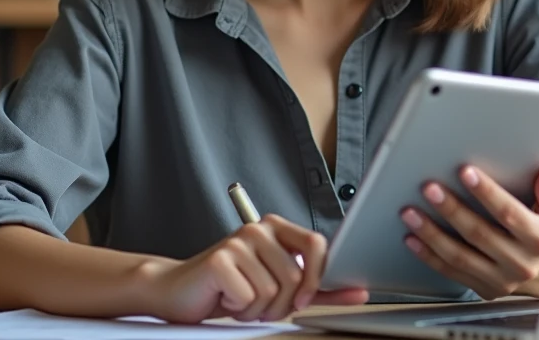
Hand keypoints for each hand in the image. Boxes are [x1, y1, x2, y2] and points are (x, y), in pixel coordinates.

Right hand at [141, 214, 367, 323]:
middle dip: (280, 304)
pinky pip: (249, 298)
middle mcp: (259, 228)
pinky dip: (238, 309)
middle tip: (259, 303)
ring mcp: (238, 241)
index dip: (316, 277)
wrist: (179, 291)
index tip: (304, 298)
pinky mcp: (219, 259)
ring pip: (273, 292)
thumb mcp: (280, 287)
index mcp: (277, 228)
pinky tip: (224, 297)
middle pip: (295, 277)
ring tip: (239, 299)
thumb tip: (359, 291)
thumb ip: (318, 288)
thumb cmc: (232, 288)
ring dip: (257, 309)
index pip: (317, 244)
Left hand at [400, 165, 538, 299]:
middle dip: (451, 209)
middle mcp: (520, 263)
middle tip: (430, 189)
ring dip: (432, 233)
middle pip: (479, 234)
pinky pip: (452, 272)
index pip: (509, 214)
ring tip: (411, 212)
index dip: (487, 193)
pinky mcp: (485, 289)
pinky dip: (429, 256)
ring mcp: (501, 280)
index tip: (466, 172)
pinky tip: (413, 238)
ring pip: (460, 256)